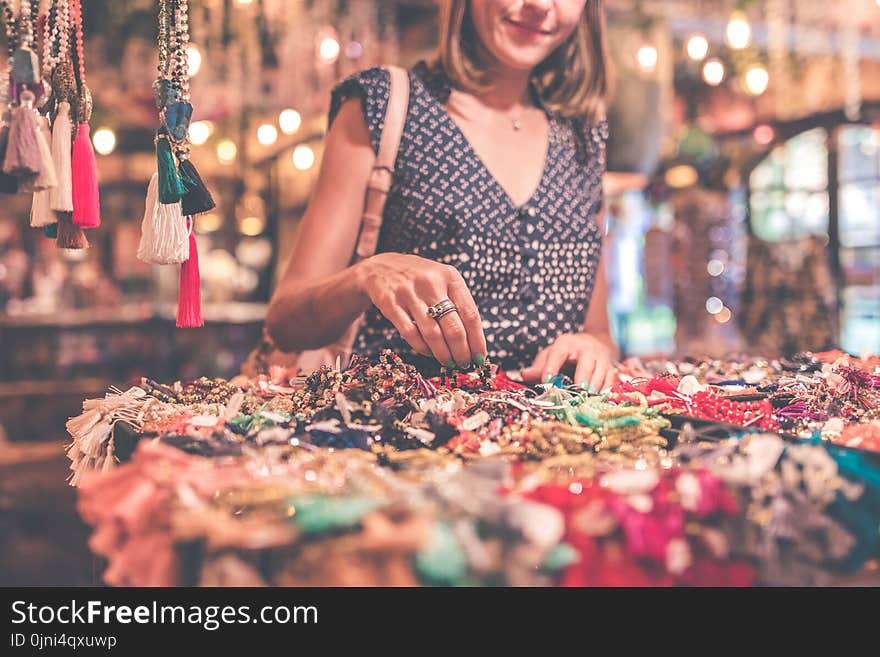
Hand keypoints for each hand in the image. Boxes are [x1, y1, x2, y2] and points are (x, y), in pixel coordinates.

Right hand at [356, 252, 487, 365]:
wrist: (380, 267)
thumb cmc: (420, 279)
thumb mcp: (442, 281)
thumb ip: (457, 304)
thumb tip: (473, 342)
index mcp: (450, 277)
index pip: (470, 314)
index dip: (477, 340)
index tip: (480, 357)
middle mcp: (431, 283)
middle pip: (453, 327)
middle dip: (461, 352)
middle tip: (464, 364)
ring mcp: (409, 293)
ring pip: (433, 334)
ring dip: (443, 354)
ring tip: (449, 363)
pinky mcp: (390, 304)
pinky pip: (410, 334)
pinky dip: (422, 348)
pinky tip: (429, 352)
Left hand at [520, 332, 617, 391]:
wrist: (592, 344)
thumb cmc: (565, 354)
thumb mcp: (550, 355)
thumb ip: (539, 366)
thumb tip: (525, 375)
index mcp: (566, 344)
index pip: (558, 353)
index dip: (552, 366)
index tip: (546, 380)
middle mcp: (585, 348)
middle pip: (587, 361)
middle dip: (583, 376)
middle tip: (579, 390)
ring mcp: (600, 357)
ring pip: (601, 371)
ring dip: (595, 386)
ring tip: (588, 397)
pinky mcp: (610, 367)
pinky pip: (611, 380)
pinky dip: (606, 390)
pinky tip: (598, 399)